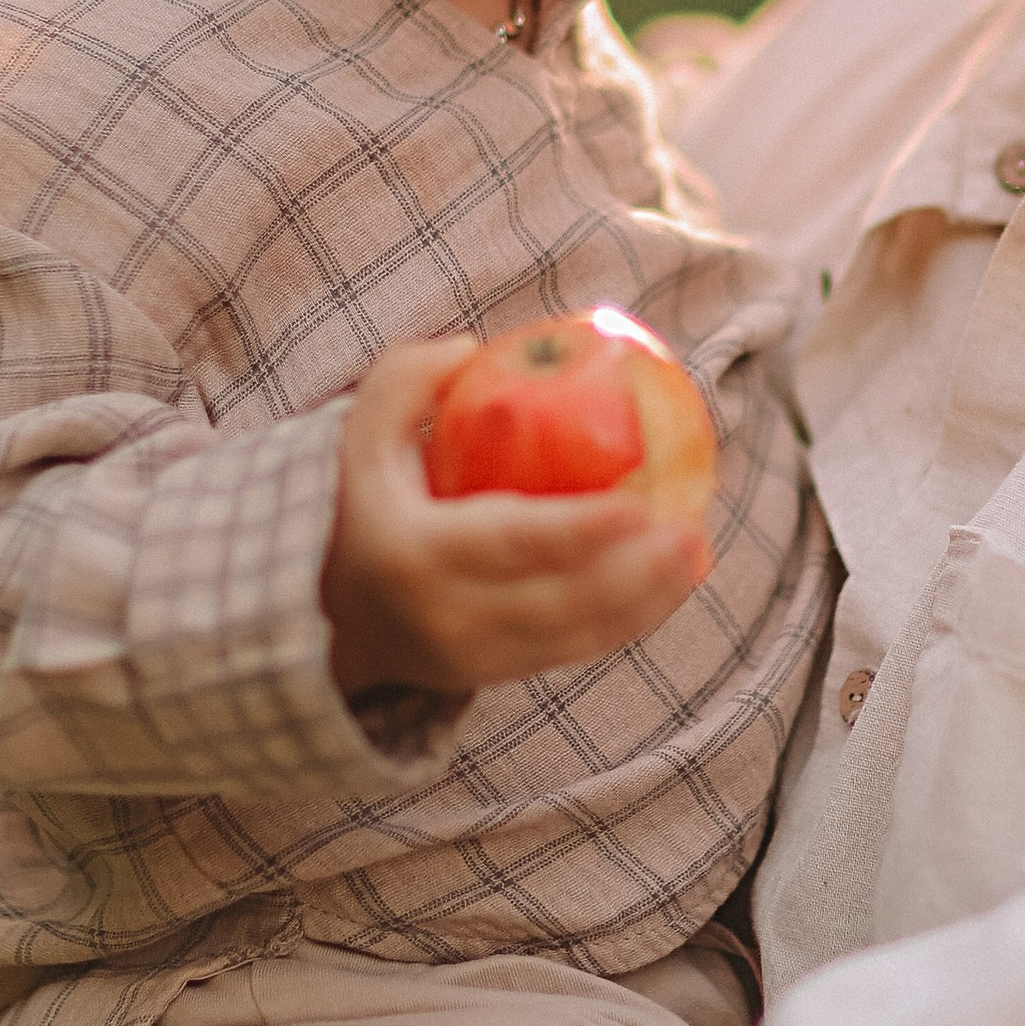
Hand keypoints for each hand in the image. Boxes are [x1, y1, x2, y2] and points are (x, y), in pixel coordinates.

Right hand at [322, 341, 707, 698]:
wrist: (327, 608)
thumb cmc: (362, 500)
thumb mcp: (359, 433)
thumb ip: (403, 381)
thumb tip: (467, 348)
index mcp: (414, 554)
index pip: (509, 545)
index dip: (577, 531)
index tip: (637, 505)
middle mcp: (445, 617)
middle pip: (558, 601)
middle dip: (635, 575)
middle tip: (693, 531)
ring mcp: (470, 658)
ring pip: (575, 636)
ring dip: (646, 601)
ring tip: (697, 553)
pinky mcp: (492, 677)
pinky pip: (571, 651)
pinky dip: (626, 622)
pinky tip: (670, 584)